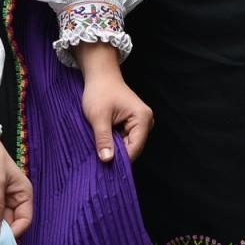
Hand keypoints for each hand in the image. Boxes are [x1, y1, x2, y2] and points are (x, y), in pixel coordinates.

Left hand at [76, 42, 153, 161]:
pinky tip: (104, 143)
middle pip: (133, 148)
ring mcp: (141, 122)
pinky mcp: (134, 123)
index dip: (120, 160)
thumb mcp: (98, 116)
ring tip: (100, 149)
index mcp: (142, 118)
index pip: (134, 148)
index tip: (105, 168)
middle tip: (99, 159)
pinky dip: (115, 142)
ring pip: (128, 144)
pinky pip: (126, 139)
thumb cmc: (99, 91)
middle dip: (117, 154)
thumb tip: (107, 160)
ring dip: (115, 148)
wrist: (100, 75)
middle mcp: (146, 121)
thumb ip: (103, 139)